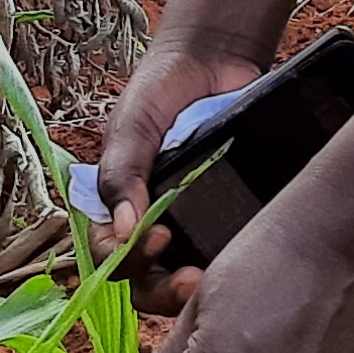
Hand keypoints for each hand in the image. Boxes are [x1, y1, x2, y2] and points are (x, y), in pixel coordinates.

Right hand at [95, 33, 273, 301]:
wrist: (213, 60)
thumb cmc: (160, 89)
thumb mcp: (132, 126)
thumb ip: (121, 173)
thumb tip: (124, 231)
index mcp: (115, 208)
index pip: (109, 256)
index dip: (128, 261)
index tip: (158, 240)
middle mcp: (148, 224)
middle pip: (146, 282)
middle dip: (164, 292)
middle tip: (192, 282)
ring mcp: (189, 225)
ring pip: (183, 276)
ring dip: (194, 290)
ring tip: (214, 281)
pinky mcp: (225, 219)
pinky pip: (223, 251)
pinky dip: (229, 264)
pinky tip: (244, 262)